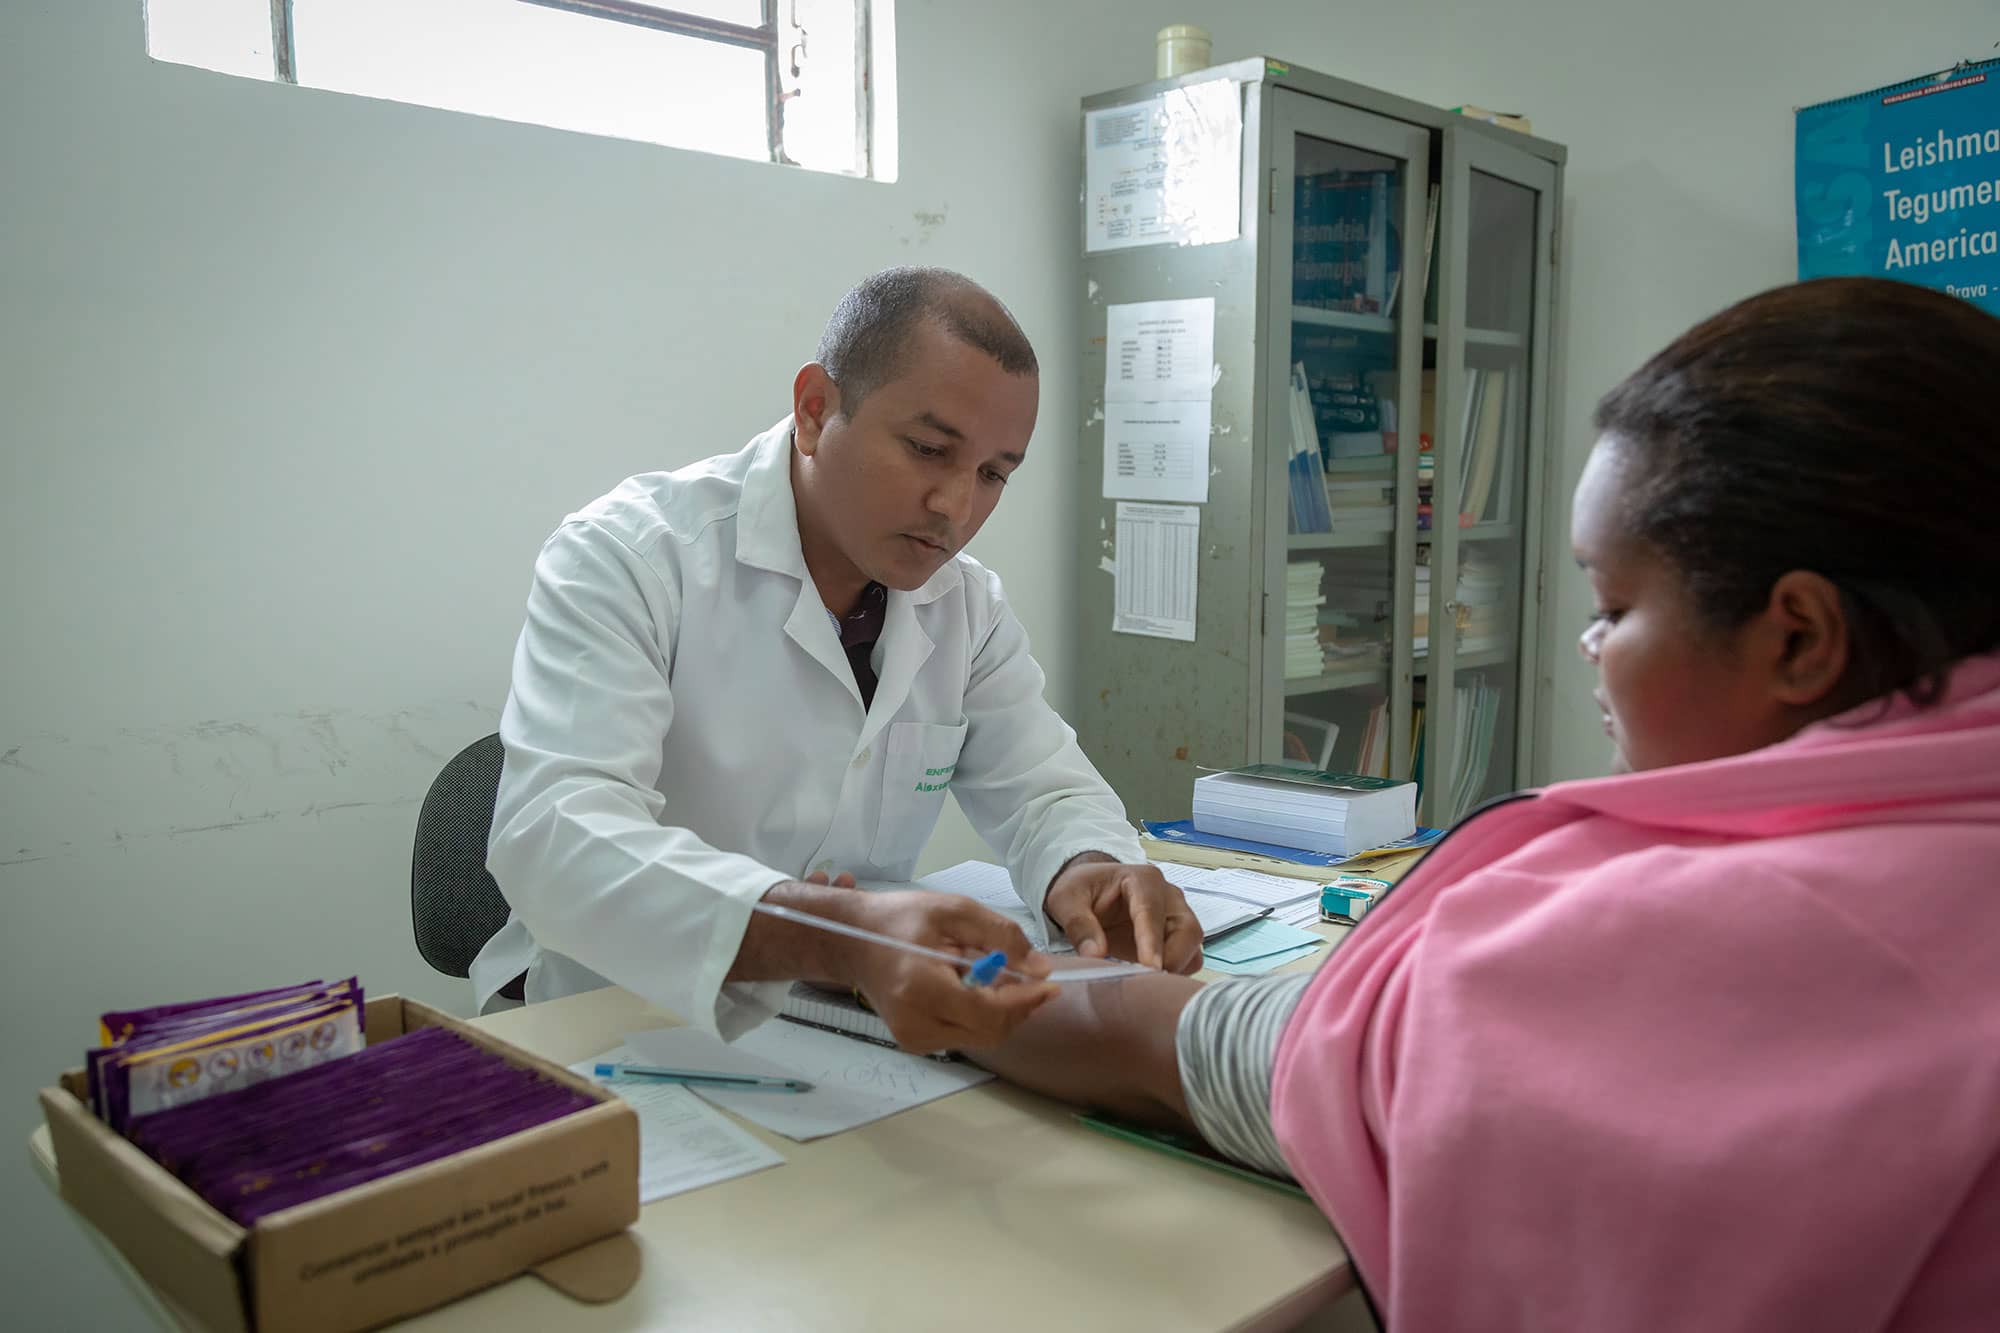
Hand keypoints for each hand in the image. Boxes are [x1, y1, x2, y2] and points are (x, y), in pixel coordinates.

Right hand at [830, 886, 1058, 1054]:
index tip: (1050, 984)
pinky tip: (975, 988)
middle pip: (989, 1031)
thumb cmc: (901, 919)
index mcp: (920, 987)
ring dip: (1001, 1010)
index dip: (1024, 1000)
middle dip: (1018, 1007)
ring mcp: (913, 1039)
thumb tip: (1040, 969)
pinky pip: (965, 1035)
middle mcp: (915, 1023)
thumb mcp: (954, 910)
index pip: (987, 1011)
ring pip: (981, 1037)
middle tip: (1032, 978)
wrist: (854, 940)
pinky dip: (981, 1015)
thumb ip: (1000, 936)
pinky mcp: (915, 1043)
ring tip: (991, 974)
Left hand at [1043, 857, 1203, 973]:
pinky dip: (1177, 971)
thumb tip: (1096, 954)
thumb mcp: (1066, 900)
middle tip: (1145, 980)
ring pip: (1193, 945)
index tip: (1150, 967)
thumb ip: (1078, 925)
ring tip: (1146, 981)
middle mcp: (1168, 896)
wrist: (1090, 891)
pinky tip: (1151, 979)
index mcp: (1142, 880)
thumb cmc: (1081, 890)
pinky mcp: (1177, 936)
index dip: (1152, 941)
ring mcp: (1176, 916)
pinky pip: (1190, 957)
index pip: (1152, 912)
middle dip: (1172, 958)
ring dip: (1176, 967)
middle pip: (1187, 929)